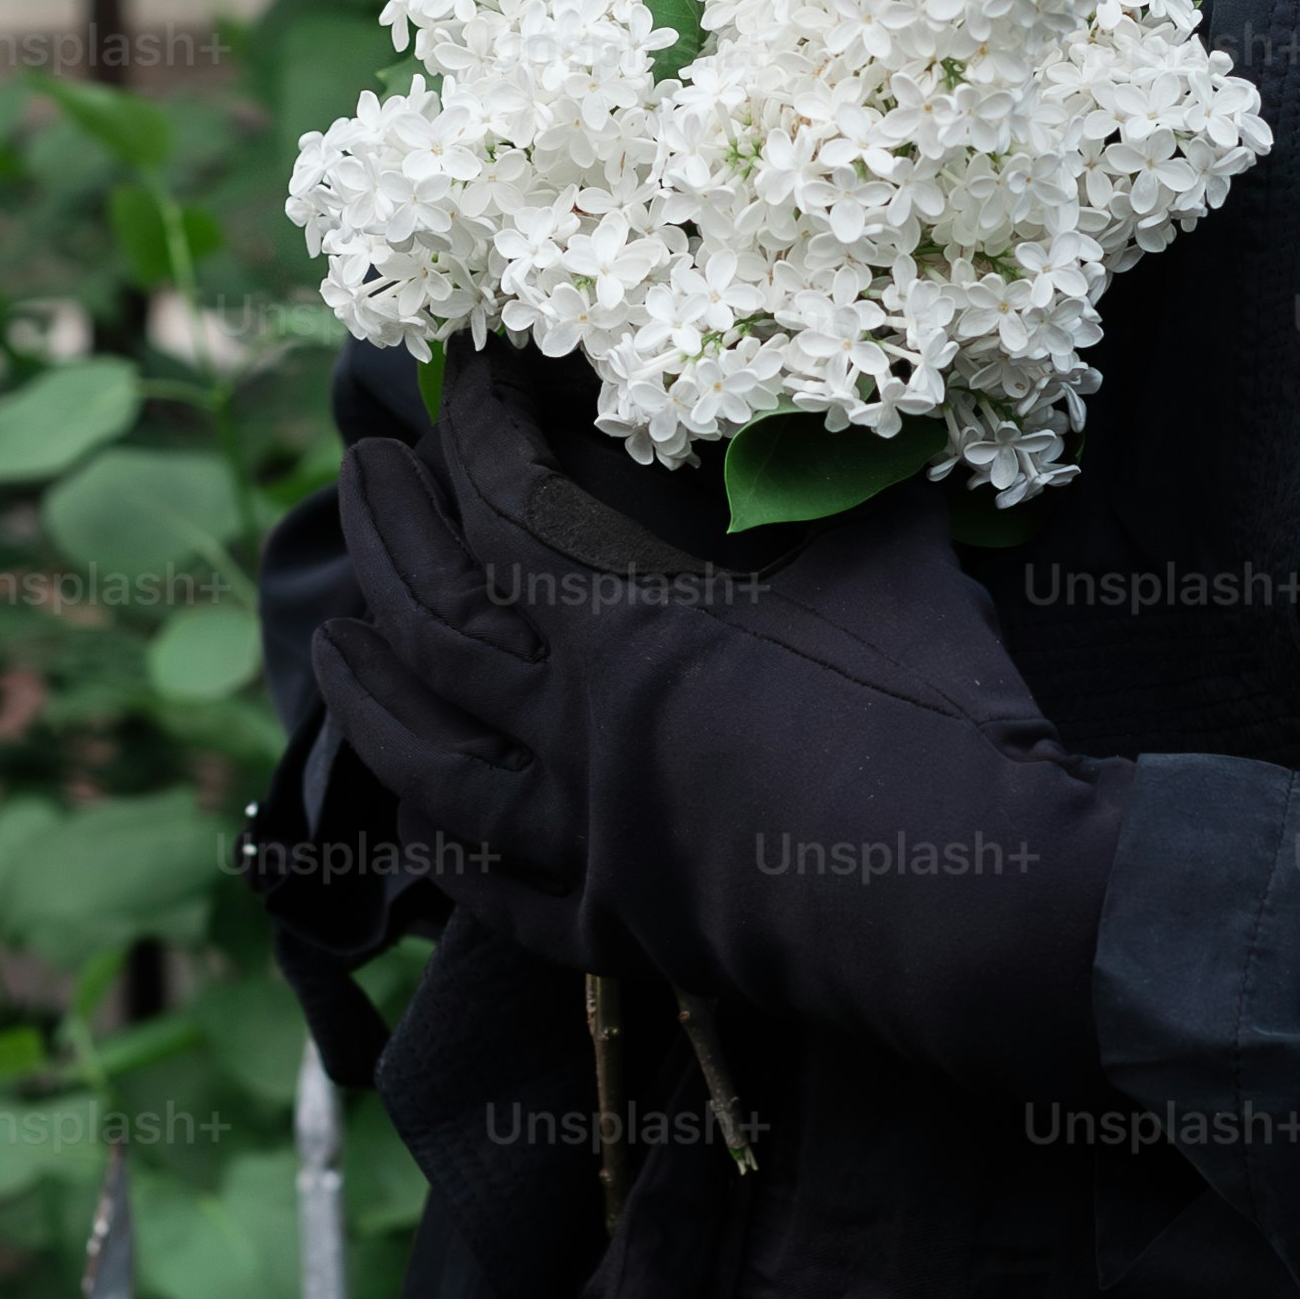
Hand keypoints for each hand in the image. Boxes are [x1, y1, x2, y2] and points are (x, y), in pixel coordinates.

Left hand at [304, 351, 1128, 1099]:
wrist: (972, 893)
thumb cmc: (931, 709)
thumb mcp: (882, 552)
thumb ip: (823, 473)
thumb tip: (809, 388)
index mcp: (624, 631)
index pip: (505, 501)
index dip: (476, 423)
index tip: (467, 368)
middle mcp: (575, 734)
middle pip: (435, 623)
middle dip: (386, 533)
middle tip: (361, 468)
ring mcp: (589, 841)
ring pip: (433, 767)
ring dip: (367, 697)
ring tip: (328, 642)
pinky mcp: (623, 930)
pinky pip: (501, 895)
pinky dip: (448, 857)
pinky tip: (418, 829)